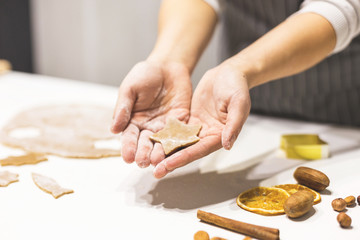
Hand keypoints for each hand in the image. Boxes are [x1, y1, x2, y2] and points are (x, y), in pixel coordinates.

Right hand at [111, 61, 191, 167]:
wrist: (168, 66)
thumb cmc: (145, 74)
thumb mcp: (130, 88)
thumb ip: (123, 108)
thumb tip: (113, 129)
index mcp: (133, 121)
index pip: (129, 138)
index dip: (128, 148)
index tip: (127, 157)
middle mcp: (149, 128)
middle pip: (145, 144)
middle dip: (143, 154)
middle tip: (143, 163)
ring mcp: (165, 127)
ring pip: (162, 144)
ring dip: (160, 153)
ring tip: (158, 162)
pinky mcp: (181, 123)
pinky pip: (180, 135)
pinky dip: (178, 144)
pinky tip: (177, 151)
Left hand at [153, 62, 250, 177]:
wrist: (230, 73)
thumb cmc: (237, 86)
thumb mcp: (238, 103)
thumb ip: (233, 125)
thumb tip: (227, 144)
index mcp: (221, 135)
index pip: (200, 150)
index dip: (184, 158)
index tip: (168, 165)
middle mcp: (208, 135)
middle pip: (188, 151)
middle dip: (172, 162)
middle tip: (157, 172)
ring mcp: (199, 128)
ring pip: (181, 143)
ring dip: (167, 153)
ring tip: (151, 162)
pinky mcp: (191, 120)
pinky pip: (177, 131)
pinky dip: (166, 137)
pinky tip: (153, 142)